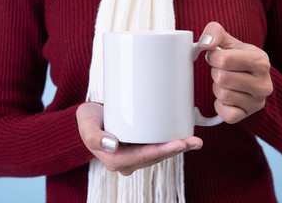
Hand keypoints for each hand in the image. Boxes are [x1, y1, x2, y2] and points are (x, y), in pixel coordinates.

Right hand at [76, 102, 202, 175]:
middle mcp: (127, 161)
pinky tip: (184, 139)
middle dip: (176, 150)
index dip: (162, 151)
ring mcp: (134, 156)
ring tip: (194, 140)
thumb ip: (95, 137)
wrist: (89, 119)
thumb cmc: (87, 122)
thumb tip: (112, 145)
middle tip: (194, 141)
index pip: (143, 157)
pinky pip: (157, 148)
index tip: (179, 144)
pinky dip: (171, 144)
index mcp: (115, 160)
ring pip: (159, 154)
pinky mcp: (139, 147)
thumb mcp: (87, 127)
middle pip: (156, 157)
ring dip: (177, 148)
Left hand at [199, 22, 272, 123]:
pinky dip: (220, 106)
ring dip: (217, 88)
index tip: (217, 57)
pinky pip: (224, 113)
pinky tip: (227, 98)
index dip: (213, 57)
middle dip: (216, 73)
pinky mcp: (247, 116)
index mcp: (260, 61)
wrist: (253, 81)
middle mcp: (263, 84)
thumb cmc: (239, 60)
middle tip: (222, 72)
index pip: (224, 60)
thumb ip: (215, 32)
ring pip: (222, 95)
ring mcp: (257, 102)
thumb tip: (205, 42)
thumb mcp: (230, 41)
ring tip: (226, 84)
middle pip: (222, 78)